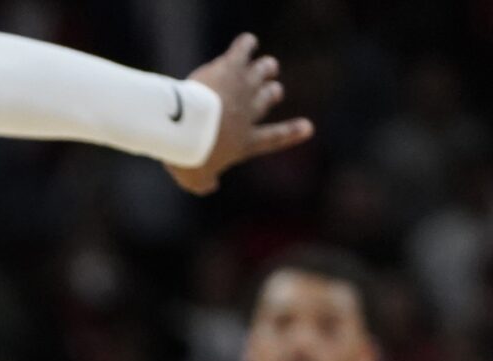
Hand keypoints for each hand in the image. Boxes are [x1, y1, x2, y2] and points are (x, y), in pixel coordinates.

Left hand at [170, 34, 313, 194]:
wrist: (184, 128)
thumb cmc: (190, 157)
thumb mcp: (195, 180)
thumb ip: (205, 185)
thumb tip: (210, 186)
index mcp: (244, 142)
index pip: (273, 138)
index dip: (291, 133)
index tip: (308, 127)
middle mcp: (248, 113)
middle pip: (267, 99)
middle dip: (272, 94)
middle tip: (275, 90)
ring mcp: (242, 88)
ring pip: (261, 73)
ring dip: (266, 69)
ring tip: (269, 65)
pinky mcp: (230, 68)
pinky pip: (243, 51)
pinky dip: (247, 45)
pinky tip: (248, 42)